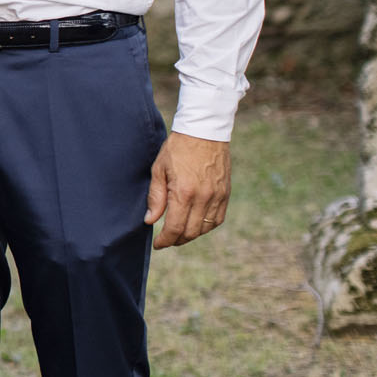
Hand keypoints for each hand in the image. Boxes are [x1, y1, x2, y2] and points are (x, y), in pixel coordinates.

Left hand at [145, 132, 231, 248]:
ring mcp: (217, 197)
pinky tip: (195, 223)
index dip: (165, 240)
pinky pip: (217, 219)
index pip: (175, 228)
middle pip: (191, 232)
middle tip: (166, 239)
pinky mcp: (225, 194)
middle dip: (177, 240)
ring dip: (191, 235)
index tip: (158, 244)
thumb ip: (155, 197)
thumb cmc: (177, 149)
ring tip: (179, 232)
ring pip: (205, 228)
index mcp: (184, 193)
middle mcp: (203, 198)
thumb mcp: (159, 170)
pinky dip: (206, 226)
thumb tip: (150, 221)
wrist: (204, 132)